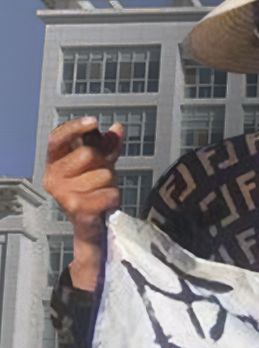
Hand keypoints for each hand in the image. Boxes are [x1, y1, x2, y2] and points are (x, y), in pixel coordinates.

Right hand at [42, 117, 123, 291]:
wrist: (93, 225)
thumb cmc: (93, 192)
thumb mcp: (100, 165)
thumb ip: (107, 147)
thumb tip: (116, 128)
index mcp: (54, 163)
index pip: (58, 138)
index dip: (75, 127)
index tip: (93, 122)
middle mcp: (53, 178)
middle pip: (88, 154)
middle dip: (104, 164)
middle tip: (103, 177)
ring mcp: (63, 195)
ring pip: (103, 174)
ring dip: (111, 183)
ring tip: (103, 192)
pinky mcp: (78, 210)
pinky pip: (110, 193)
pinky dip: (115, 198)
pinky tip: (106, 204)